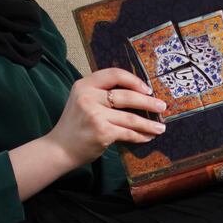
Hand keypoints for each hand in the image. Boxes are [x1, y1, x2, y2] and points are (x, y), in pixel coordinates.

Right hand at [46, 66, 167, 165]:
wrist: (60, 148)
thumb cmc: (75, 125)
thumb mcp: (82, 100)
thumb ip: (101, 93)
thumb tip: (137, 93)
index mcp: (84, 85)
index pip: (114, 74)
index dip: (134, 80)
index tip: (147, 88)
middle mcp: (88, 97)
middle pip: (126, 96)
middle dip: (148, 102)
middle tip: (162, 106)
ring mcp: (95, 115)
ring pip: (130, 117)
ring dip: (149, 123)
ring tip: (160, 127)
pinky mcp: (102, 132)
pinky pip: (128, 133)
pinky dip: (140, 136)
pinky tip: (147, 137)